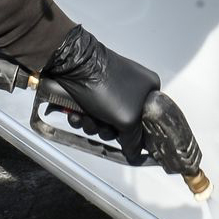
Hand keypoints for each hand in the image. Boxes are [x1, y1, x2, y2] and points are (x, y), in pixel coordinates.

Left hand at [42, 25, 159, 160]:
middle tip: (102, 124)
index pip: (148, 121)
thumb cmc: (103, 84)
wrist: (70, 65)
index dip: (135, 133)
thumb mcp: (127, 118)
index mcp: (149, 88)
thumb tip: (135, 153)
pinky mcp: (92, 92)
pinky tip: (76, 113)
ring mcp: (111, 90)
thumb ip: (134, 139)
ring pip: (103, 122)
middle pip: (123, 125)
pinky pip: (89, 114)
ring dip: (92, 125)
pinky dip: (81, 117)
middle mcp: (132, 88)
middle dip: (108, 129)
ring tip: (86, 116)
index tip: (126, 139)